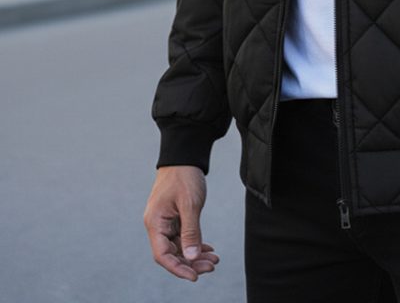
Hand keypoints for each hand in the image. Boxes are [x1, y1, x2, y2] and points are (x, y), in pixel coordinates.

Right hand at [143, 165, 219, 280]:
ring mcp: (165, 222)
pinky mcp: (174, 218)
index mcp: (155, 222)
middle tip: (212, 266)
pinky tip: (208, 249)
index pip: (162, 255)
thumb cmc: (184, 176)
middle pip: (171, 253)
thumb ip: (190, 231)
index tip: (195, 276)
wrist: (184, 155)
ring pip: (179, 247)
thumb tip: (191, 258)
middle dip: (191, 263)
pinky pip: (183, 237)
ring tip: (214, 259)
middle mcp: (157, 225)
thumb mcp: (190, 204)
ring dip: (195, 254)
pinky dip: (195, 243)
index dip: (178, 268)